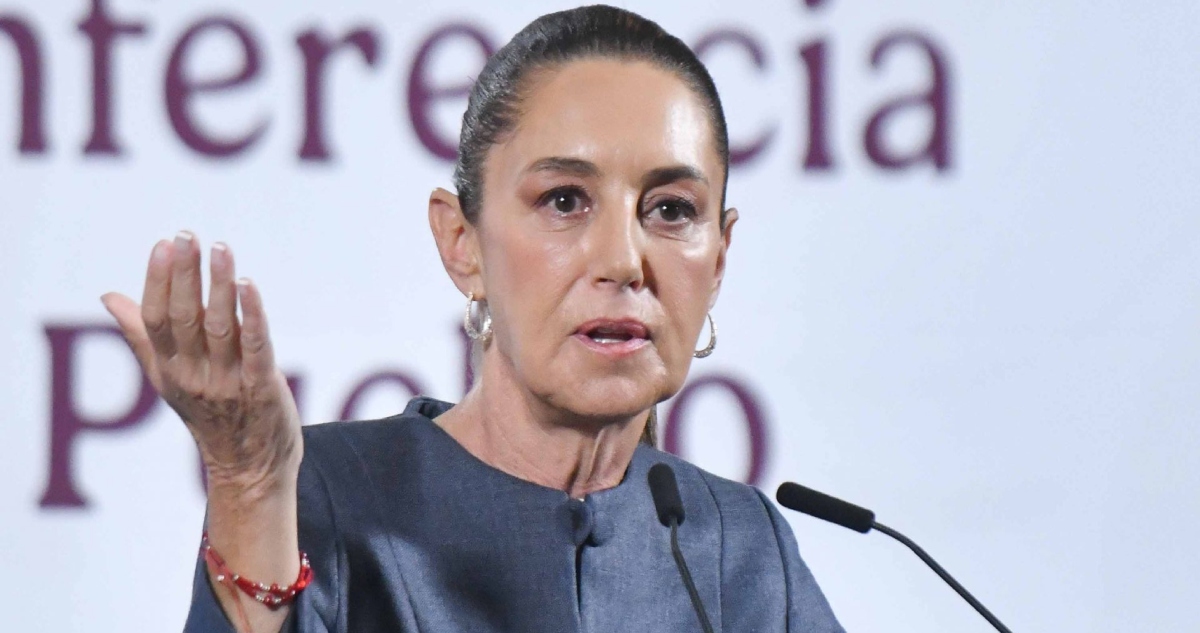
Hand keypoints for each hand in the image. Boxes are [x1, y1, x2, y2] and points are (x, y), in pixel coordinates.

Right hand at [102, 231, 301, 493]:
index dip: (158, 281)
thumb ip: (142, 336)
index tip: (164, 244)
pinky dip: (253, 314)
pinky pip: (256, 346)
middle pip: (185, 318)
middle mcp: (194, 375)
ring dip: (219, 285)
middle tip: (187, 235)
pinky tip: (249, 285)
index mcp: (169, 369)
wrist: (249, 470)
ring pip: (220, 326)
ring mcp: (228, 382)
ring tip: (220, 249)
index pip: (156, 319)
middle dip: (185, 275)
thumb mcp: (168, 378)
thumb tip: (109, 296)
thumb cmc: (210, 416)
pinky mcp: (262, 387)